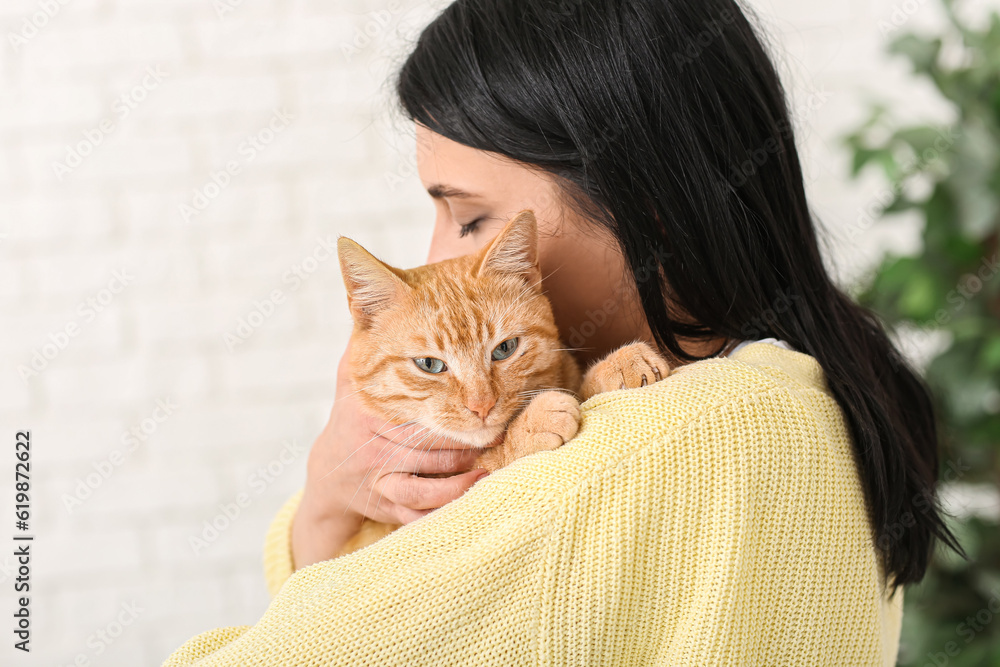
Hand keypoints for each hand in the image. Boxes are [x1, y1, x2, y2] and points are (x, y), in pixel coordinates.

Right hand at [291, 342, 488, 569]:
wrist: (333, 468)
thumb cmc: (359, 407)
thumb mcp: (357, 366)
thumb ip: (374, 328)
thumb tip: (397, 277)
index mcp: (366, 405)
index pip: (410, 400)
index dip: (444, 398)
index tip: (474, 395)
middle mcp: (369, 443)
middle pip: (424, 441)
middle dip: (462, 434)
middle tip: (494, 425)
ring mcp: (377, 475)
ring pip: (426, 476)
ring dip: (462, 466)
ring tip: (491, 452)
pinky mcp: (385, 503)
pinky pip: (418, 508)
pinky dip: (448, 500)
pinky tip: (475, 486)